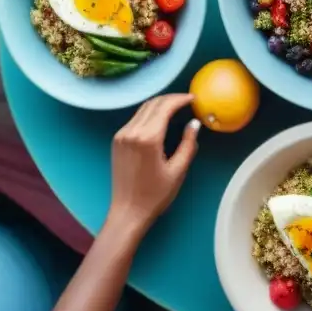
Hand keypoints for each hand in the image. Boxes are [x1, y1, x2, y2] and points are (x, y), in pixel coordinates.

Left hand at [109, 94, 198, 230]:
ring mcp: (121, 135)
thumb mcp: (178, 170)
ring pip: (142, 109)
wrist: (127, 211)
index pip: (165, 107)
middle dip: (170, 99)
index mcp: (148, 138)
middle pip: (153, 104)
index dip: (180, 99)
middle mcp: (132, 132)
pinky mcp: (117, 140)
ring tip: (176, 107)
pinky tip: (160, 118)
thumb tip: (194, 123)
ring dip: (159, 104)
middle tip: (186, 100)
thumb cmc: (155, 195)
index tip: (193, 98)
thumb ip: (188, 144)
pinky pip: (135, 119)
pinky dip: (149, 113)